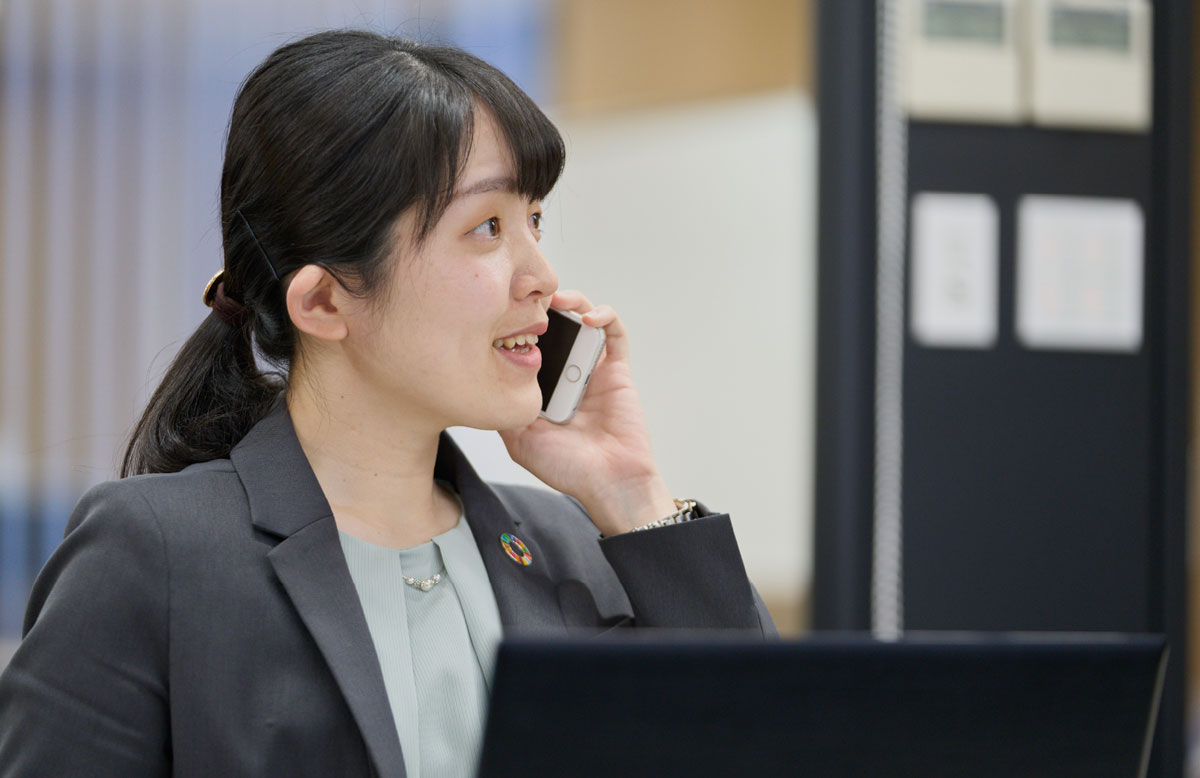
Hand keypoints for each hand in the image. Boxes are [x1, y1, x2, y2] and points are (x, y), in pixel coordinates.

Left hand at [499, 290, 675, 535]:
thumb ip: (503, 412)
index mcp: (542, 388)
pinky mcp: (617, 369)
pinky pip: (615, 333)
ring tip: (556, 299)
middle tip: (529, 297)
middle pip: (555, 326)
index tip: (502, 314)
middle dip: (542, 306)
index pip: (528, 345)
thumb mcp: (520, 441)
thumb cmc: (569, 469)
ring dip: (572, 301)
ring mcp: (591, 369)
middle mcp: (566, 374)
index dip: (517, 325)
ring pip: (583, 320)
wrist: (609, 482)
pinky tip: (589, 318)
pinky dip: (605, 316)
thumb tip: (478, 385)